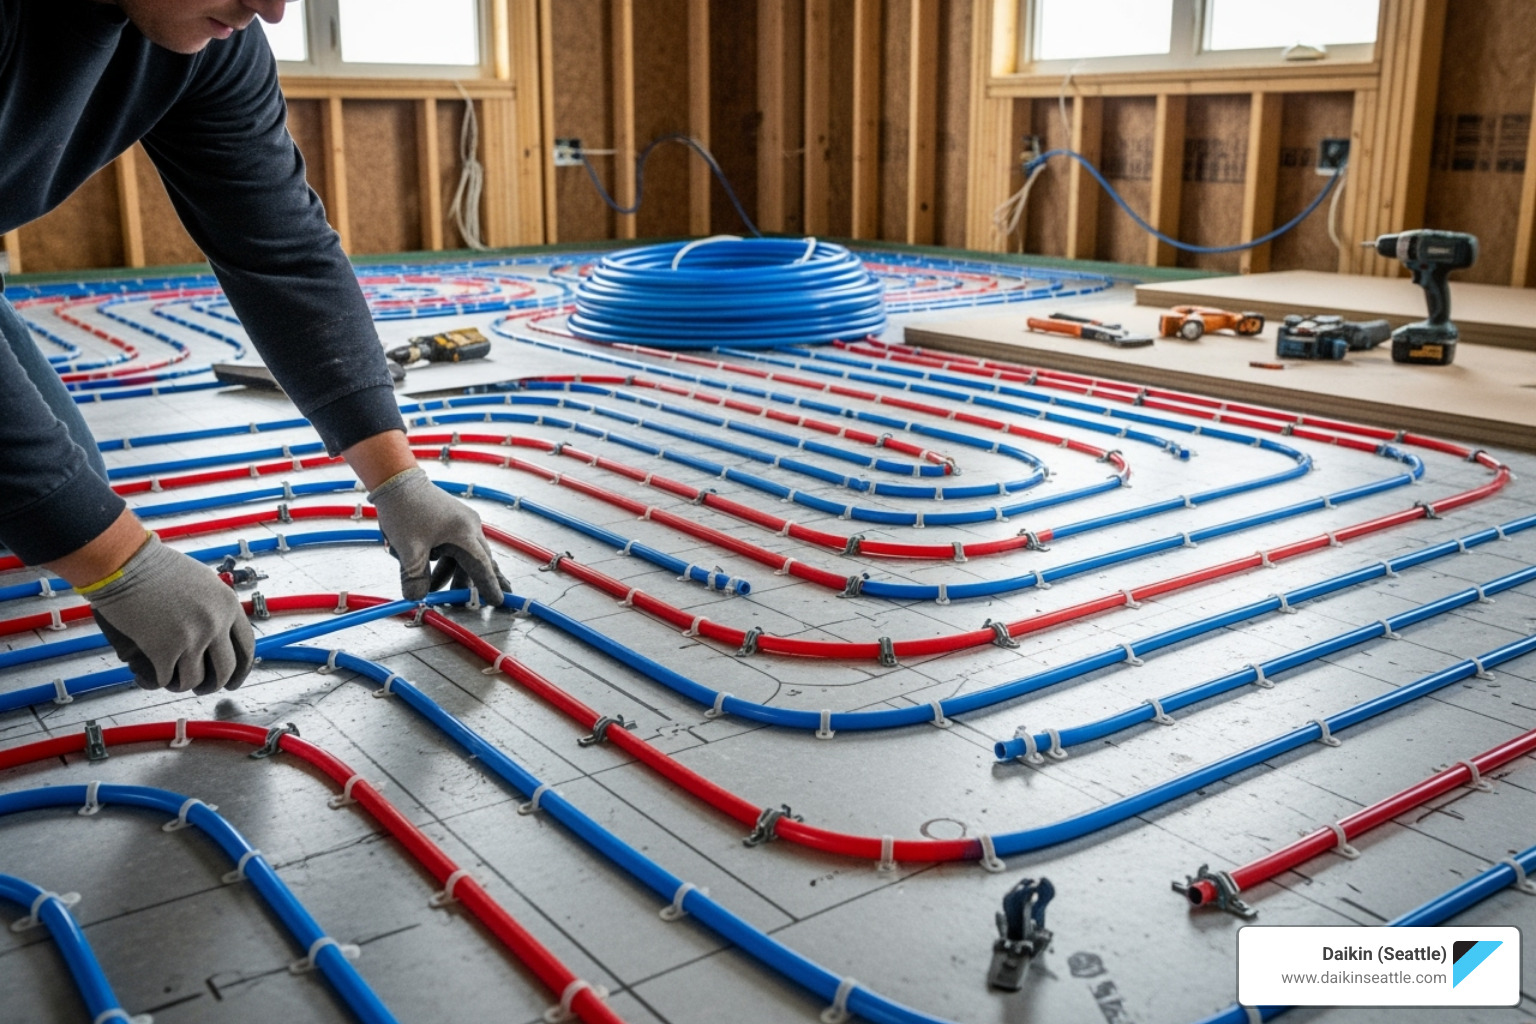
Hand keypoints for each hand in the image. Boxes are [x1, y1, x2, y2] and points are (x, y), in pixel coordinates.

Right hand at [87, 536, 255, 693]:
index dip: (241, 669)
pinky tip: (149, 677)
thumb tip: (219, 632)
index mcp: (228, 605)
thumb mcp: (202, 582)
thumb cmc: (157, 567)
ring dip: (183, 685)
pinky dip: (158, 682)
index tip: (233, 679)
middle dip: (215, 685)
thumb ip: (215, 608)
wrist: (126, 563)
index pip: (247, 647)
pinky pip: (166, 679)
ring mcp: (191, 638)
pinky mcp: (163, 650)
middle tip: (203, 689)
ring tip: (172, 681)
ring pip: (196, 680)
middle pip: (226, 670)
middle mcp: (215, 624)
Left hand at [368, 467, 507, 604]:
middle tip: (488, 602)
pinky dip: (445, 563)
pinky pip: (453, 548)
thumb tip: (417, 598)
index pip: (482, 565)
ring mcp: (461, 523)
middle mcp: (469, 527)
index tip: (499, 600)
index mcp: (464, 533)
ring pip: (463, 557)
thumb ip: (415, 577)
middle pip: (478, 561)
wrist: (396, 480)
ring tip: (440, 592)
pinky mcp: (451, 522)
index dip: (489, 585)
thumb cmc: (404, 509)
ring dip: (452, 575)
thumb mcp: (408, 549)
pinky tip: (431, 574)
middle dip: (478, 584)